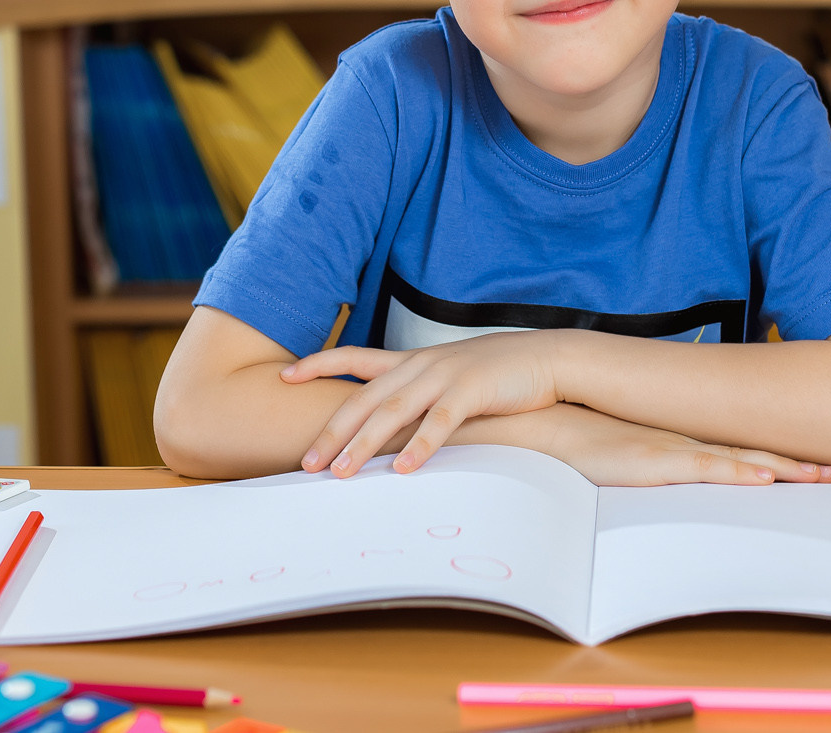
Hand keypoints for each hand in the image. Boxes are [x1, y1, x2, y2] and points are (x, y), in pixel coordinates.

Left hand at [282, 331, 565, 476]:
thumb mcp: (449, 379)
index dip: (319, 363)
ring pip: (393, 411)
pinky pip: (439, 421)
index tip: (284, 375)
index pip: (355, 357)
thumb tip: (390, 431)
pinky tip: (402, 469)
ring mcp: (445, 376)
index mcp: (412, 361)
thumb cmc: (497, 375)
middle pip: (364, 398)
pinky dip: (419, 446)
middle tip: (307, 463)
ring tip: (341, 473)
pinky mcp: (472, 391)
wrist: (546, 358)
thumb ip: (419, 397)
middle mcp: (421, 365)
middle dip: (332, 430)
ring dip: (364, 444)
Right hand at [538, 404, 830, 486]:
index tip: (811, 463)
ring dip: (783, 467)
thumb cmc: (575, 439)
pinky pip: (706, 469)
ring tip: (822, 475)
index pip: (737, 446)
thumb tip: (660, 477)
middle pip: (750, 451)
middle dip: (795, 463)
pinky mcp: (655, 460)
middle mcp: (683, 439)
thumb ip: (644, 462)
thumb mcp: (619, 453)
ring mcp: (672, 448)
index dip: (776, 456)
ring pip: (740, 459)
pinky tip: (766, 477)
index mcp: (677, 439)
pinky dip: (738, 472)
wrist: (541, 423)